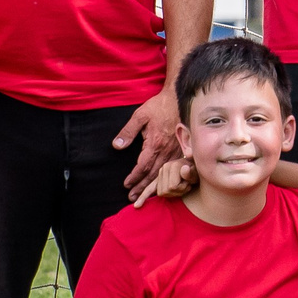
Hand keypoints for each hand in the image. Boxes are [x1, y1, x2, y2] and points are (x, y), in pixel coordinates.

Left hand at [119, 86, 180, 201]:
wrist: (177, 99)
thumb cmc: (158, 106)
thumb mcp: (139, 116)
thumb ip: (128, 132)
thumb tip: (116, 146)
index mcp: (155, 143)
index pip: (142, 166)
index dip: (134, 177)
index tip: (126, 184)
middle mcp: (166, 150)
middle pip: (153, 174)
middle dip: (141, 187)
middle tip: (132, 198)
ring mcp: (175, 151)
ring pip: (163, 174)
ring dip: (152, 186)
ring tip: (144, 196)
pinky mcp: (181, 150)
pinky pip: (173, 169)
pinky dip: (165, 179)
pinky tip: (161, 185)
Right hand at [146, 155, 196, 200]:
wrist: (194, 167)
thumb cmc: (197, 171)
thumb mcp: (197, 172)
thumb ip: (191, 172)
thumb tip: (184, 169)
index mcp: (172, 165)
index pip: (172, 186)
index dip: (183, 188)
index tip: (190, 183)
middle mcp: (163, 168)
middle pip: (165, 191)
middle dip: (178, 192)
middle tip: (187, 185)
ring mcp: (160, 174)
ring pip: (161, 193)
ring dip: (174, 194)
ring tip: (182, 186)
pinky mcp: (158, 180)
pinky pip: (148, 189)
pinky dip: (143, 197)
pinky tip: (137, 206)